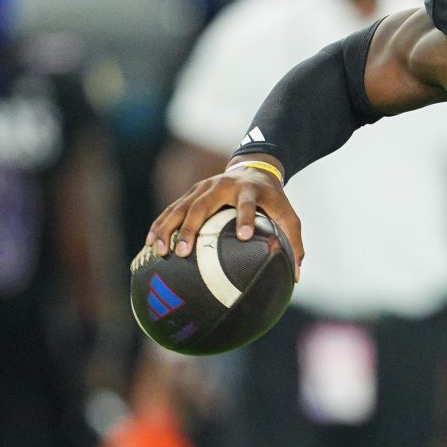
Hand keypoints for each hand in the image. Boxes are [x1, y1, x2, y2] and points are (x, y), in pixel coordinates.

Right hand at [145, 157, 303, 279]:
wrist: (256, 168)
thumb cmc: (273, 200)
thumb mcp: (288, 216)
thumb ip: (294, 243)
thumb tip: (295, 277)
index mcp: (250, 190)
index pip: (248, 203)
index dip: (246, 217)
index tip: (243, 236)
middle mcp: (224, 185)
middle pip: (203, 205)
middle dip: (192, 228)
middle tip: (184, 252)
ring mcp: (204, 187)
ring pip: (181, 206)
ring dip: (168, 228)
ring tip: (161, 251)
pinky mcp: (192, 192)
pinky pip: (172, 209)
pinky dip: (161, 225)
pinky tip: (150, 244)